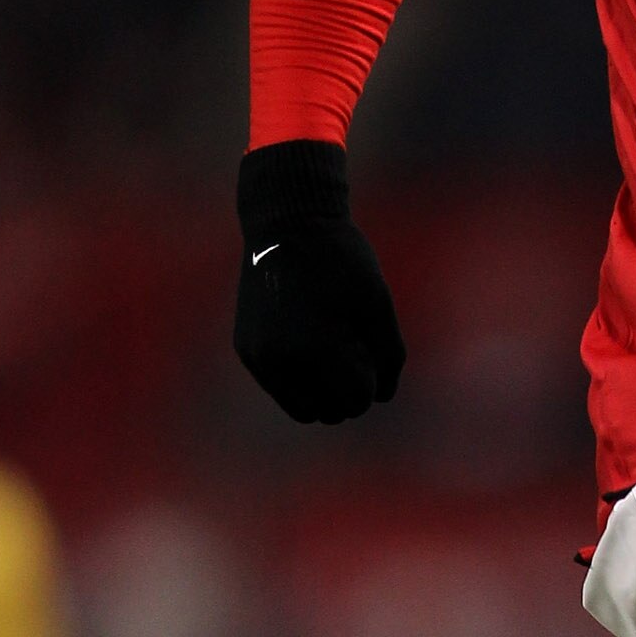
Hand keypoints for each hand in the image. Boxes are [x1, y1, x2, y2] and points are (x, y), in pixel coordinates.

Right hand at [234, 140, 404, 423]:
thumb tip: (382, 396)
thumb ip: (389, 355)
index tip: (370, 345)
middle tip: (353, 345)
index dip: (374, 378)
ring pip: (304, 410)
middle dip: (350, 390)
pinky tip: (312, 345)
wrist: (287, 224)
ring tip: (334, 350)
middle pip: (331, 412)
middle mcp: (279, 360)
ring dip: (326, 393)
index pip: (358, 399)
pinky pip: (282, 390)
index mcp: (315, 348)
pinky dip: (303, 380)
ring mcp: (258, 357)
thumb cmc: (342, 260)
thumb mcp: (378, 304)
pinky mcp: (247, 350)